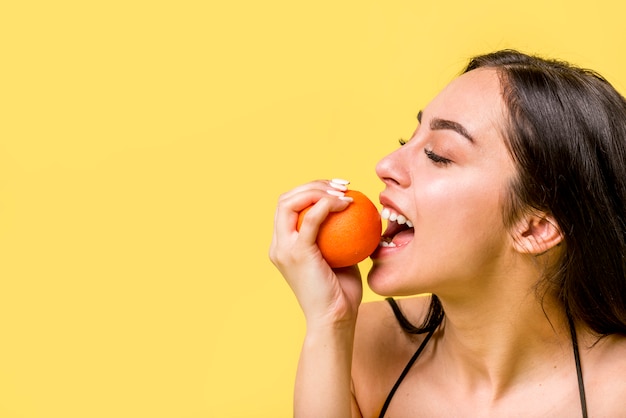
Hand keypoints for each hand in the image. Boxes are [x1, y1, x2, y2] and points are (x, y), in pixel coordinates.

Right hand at [269, 180, 363, 327]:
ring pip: (290, 203)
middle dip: (313, 185)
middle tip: (342, 186)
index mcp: (284, 245)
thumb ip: (338, 236)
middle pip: (285, 199)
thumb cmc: (341, 292)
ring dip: (317, 190)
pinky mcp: (296, 253)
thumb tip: (354, 211)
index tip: (339, 189)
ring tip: (343, 191)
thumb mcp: (339, 257)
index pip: (289, 206)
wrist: (335, 319)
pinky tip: (348, 203)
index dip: (311, 190)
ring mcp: (284, 249)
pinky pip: (311, 219)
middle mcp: (278, 245)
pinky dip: (327, 205)